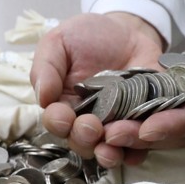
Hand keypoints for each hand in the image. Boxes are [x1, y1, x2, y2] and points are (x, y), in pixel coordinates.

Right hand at [30, 12, 163, 166]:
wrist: (128, 31)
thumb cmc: (88, 37)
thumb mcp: (60, 42)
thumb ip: (47, 67)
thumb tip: (42, 97)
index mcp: (64, 107)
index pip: (56, 123)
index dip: (58, 124)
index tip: (63, 117)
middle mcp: (87, 124)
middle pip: (82, 143)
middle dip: (84, 139)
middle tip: (91, 127)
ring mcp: (114, 129)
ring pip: (109, 151)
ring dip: (109, 152)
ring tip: (114, 140)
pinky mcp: (140, 128)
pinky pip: (139, 147)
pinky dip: (139, 149)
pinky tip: (142, 138)